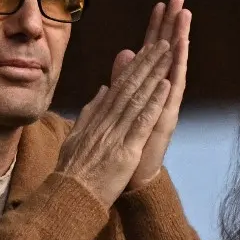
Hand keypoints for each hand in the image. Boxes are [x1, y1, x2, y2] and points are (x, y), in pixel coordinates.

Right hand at [56, 39, 173, 206]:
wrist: (70, 198)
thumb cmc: (74, 172)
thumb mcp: (77, 136)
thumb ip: (90, 113)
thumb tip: (102, 91)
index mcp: (97, 118)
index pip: (119, 87)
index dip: (135, 67)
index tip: (147, 49)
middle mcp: (106, 121)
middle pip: (130, 85)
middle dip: (148, 62)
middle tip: (164, 42)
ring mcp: (115, 134)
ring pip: (138, 97)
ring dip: (154, 73)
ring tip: (168, 53)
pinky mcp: (125, 150)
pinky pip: (142, 121)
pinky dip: (154, 101)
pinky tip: (165, 85)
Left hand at [110, 0, 190, 189]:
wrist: (134, 177)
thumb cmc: (128, 144)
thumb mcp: (121, 105)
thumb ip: (123, 78)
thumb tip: (125, 53)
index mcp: (147, 89)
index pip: (152, 52)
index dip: (156, 29)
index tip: (160, 5)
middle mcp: (160, 93)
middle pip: (167, 53)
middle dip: (173, 26)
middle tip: (179, 1)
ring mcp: (166, 104)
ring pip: (174, 66)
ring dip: (179, 41)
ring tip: (184, 18)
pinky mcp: (167, 117)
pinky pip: (172, 89)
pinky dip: (175, 69)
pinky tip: (179, 51)